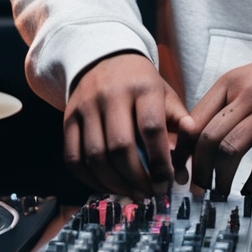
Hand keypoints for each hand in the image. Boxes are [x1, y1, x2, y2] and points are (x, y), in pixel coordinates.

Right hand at [64, 53, 194, 197]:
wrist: (104, 58)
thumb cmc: (142, 85)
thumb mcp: (166, 96)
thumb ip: (180, 130)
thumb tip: (184, 172)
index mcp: (143, 86)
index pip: (151, 129)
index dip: (160, 162)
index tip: (167, 184)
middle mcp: (111, 94)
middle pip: (120, 146)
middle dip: (137, 178)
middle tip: (150, 194)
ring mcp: (86, 106)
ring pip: (95, 156)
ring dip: (115, 183)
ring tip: (131, 194)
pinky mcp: (68, 118)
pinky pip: (73, 158)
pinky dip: (90, 180)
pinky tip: (108, 186)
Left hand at [176, 49, 251, 198]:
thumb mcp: (247, 80)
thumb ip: (225, 103)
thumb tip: (201, 136)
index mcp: (229, 83)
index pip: (195, 119)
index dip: (185, 148)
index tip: (182, 166)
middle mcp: (245, 95)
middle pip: (209, 137)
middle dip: (199, 168)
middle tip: (198, 186)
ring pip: (231, 149)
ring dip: (221, 177)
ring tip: (220, 190)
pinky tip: (248, 189)